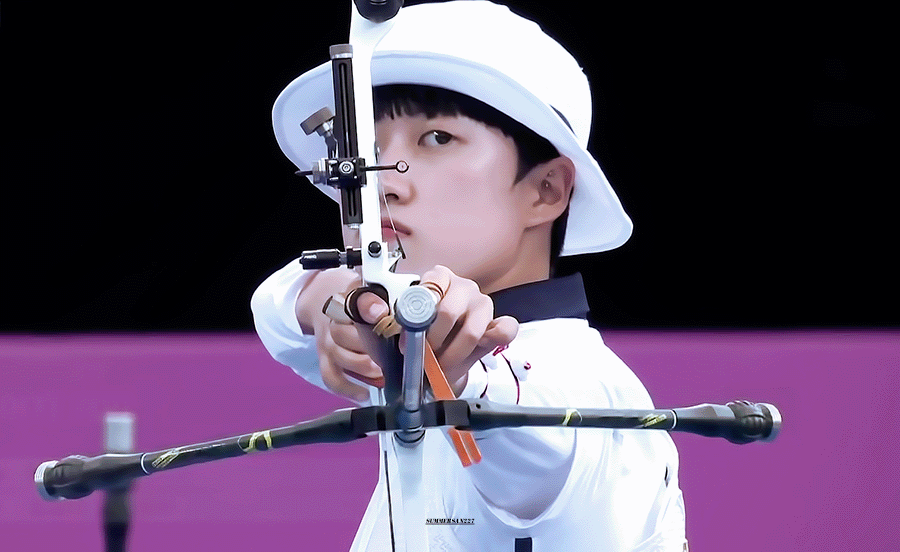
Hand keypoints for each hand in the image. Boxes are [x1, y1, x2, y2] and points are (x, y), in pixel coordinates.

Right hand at [296, 269, 385, 401]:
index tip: (382, 313)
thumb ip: (390, 301)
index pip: (357, 301)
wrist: (327, 300)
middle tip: (390, 352)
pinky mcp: (324, 358)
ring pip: (339, 356)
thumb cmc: (359, 300)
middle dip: (369, 346)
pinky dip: (347, 388)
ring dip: (362, 367)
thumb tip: (409, 319)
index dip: (369, 307)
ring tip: (382, 372)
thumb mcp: (375, 291)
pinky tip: (364, 394)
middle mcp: (335, 320)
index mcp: (350, 298)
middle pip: (344, 334)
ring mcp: (327, 341)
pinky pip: (331, 377)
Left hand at [356, 265, 517, 394]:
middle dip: (433, 342)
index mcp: (435, 278)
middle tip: (422, 360)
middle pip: (450, 312)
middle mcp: (461, 287)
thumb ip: (368, 308)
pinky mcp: (496, 325)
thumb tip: (376, 310)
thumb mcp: (378, 320)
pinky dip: (494, 341)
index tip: (403, 343)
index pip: (431, 287)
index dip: (415, 319)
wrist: (420, 362)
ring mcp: (482, 306)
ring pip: (474, 328)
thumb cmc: (402, 335)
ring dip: (453, 355)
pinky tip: (477, 352)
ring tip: (440, 367)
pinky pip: (506, 328)